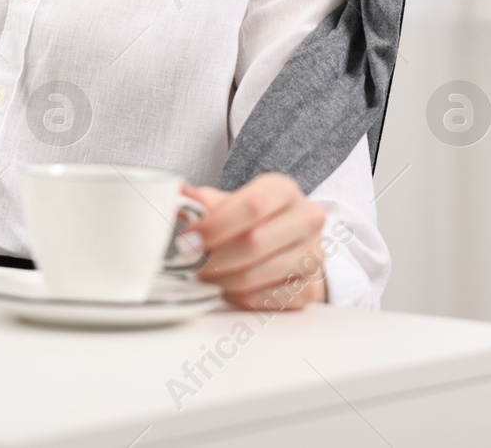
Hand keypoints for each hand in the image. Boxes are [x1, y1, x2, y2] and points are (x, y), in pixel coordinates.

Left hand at [183, 174, 328, 310]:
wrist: (286, 245)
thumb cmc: (251, 220)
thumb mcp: (229, 202)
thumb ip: (203, 201)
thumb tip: (177, 195)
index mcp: (283, 190)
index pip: (252, 206)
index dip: (216, 226)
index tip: (188, 240)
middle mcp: (306, 219)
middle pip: (255, 242)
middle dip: (214, 258)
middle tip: (190, 264)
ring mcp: (313, 255)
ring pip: (259, 274)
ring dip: (223, 280)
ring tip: (204, 276)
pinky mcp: (310, 288)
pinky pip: (267, 299)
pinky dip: (239, 297)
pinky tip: (227, 288)